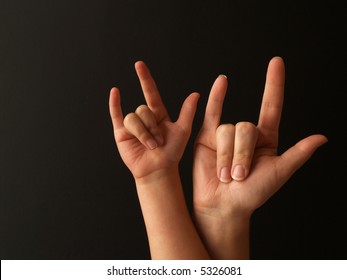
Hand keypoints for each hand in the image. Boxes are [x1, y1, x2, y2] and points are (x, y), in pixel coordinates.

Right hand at [109, 61, 199, 180]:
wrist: (159, 169)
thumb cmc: (172, 152)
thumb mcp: (183, 131)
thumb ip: (188, 112)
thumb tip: (196, 94)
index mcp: (158, 114)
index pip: (150, 92)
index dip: (145, 78)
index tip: (139, 65)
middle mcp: (144, 117)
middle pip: (143, 109)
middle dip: (152, 126)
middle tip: (158, 142)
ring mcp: (132, 125)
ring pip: (133, 117)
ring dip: (143, 132)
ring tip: (150, 145)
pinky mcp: (121, 132)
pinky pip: (116, 115)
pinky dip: (114, 104)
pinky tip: (115, 92)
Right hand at [192, 57, 326, 258]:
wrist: (223, 205)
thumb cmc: (252, 194)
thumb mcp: (279, 173)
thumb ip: (298, 153)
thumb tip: (322, 138)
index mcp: (266, 139)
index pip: (271, 105)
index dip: (274, 84)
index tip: (276, 62)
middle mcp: (246, 134)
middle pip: (245, 126)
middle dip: (242, 154)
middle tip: (239, 176)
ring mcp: (226, 134)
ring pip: (227, 130)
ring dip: (227, 156)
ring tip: (226, 175)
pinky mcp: (207, 136)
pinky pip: (211, 113)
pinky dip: (215, 97)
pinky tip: (221, 82)